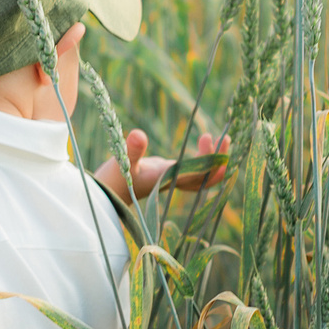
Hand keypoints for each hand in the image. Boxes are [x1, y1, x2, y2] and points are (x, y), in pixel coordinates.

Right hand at [94, 128, 228, 202]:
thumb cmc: (112, 179)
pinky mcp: (165, 175)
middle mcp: (173, 181)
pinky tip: (202, 145)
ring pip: (200, 175)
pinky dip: (201, 160)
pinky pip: (191, 170)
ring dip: (212, 160)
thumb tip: (137, 134)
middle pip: (205, 178)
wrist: (103, 194)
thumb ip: (131, 150)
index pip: (198, 173)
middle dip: (219, 160)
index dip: (210, 159)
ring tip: (217, 138)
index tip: (211, 138)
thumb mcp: (121, 162)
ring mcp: (170, 179)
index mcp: (168, 178)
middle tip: (225, 137)